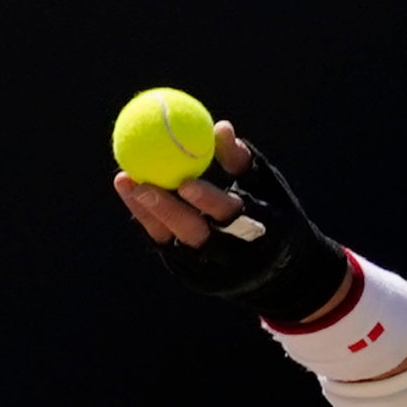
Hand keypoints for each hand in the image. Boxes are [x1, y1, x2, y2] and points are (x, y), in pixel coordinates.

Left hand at [113, 125, 356, 324]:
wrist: (282, 274)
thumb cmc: (273, 214)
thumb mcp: (267, 186)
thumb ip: (242, 161)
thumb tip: (221, 127)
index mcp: (258, 231)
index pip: (229, 216)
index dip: (206, 201)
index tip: (184, 181)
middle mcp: (233, 256)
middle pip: (195, 235)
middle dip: (164, 210)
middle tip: (138, 181)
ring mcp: (211, 272)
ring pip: (173, 242)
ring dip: (147, 212)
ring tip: (125, 180)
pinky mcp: (194, 278)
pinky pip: (167, 247)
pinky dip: (149, 221)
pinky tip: (133, 195)